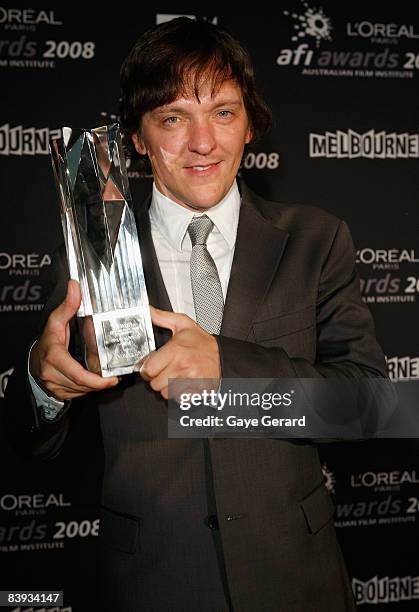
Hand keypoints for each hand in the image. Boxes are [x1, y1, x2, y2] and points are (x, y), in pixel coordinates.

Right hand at [29, 279, 118, 400]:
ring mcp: (56, 386)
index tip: (112, 379)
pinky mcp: (60, 393)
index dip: (97, 380)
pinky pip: (79, 393)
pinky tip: (93, 379)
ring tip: (103, 376)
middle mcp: (53, 374)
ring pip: (82, 390)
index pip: (78, 374)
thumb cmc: (47, 342)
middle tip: (113, 377)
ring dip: (94, 385)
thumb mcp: (56, 322)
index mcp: (54, 357)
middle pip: (83, 383)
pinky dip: (87, 387)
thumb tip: (75, 286)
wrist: (33, 362)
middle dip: (99, 382)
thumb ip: (68, 305)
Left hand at [140, 306, 220, 399]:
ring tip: (174, 377)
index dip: (147, 368)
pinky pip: (177, 399)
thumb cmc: (203, 343)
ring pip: (165, 393)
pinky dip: (178, 394)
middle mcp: (182, 366)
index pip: (149, 369)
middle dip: (156, 378)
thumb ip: (162, 317)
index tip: (151, 366)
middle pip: (155, 383)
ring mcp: (190, 380)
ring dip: (166, 387)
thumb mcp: (183, 324)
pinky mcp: (196, 391)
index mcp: (176, 350)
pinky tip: (181, 384)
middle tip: (164, 371)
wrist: (224, 356)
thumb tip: (148, 310)